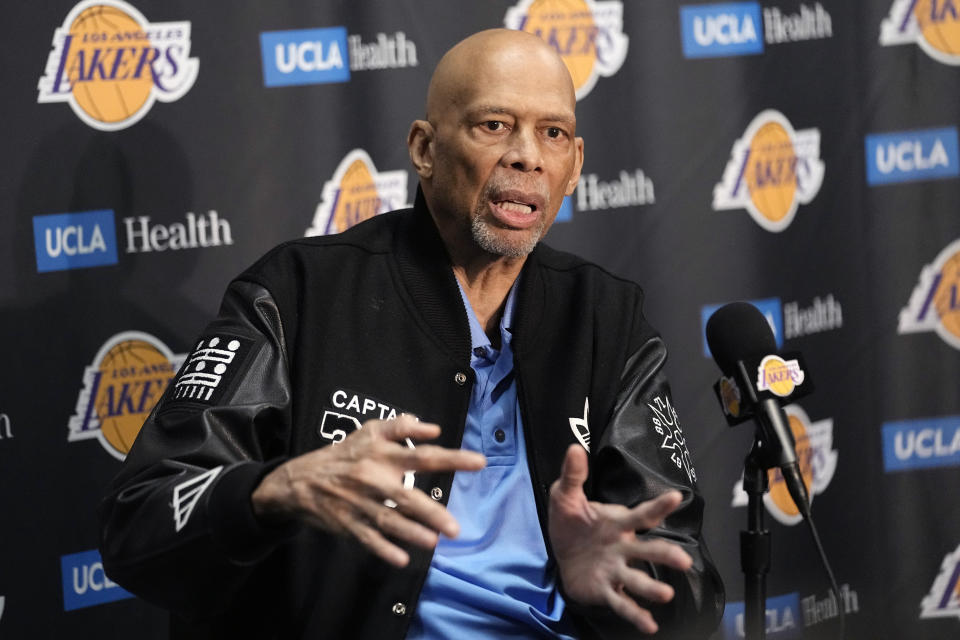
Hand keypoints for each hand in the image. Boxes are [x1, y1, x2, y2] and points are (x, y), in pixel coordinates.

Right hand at [251, 414, 485, 566]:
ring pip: (389, 521)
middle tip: (455, 528)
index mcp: (383, 455)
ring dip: (412, 533)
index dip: (451, 459)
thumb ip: (401, 427)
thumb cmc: (344, 454)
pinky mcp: (348, 524)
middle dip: (431, 512)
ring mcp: (360, 504)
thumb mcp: (369, 432)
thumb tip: (434, 428)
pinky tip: (402, 559)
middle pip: (407, 497)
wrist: (299, 480)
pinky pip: (368, 538)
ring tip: (435, 543)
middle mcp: (373, 479)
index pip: (423, 455)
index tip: (479, 463)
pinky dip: (383, 549)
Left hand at [549, 445, 692, 633]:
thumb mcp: (566, 496)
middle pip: (649, 549)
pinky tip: (650, 625)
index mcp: (617, 523)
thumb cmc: (570, 522)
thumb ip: (573, 475)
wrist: (560, 553)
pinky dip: (636, 614)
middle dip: (666, 554)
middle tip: (683, 561)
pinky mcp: (605, 590)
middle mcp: (623, 547)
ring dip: (652, 588)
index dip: (659, 506)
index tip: (677, 496)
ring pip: (638, 579)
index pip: (642, 513)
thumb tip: (574, 448)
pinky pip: (622, 603)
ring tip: (666, 595)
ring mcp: (616, 570)